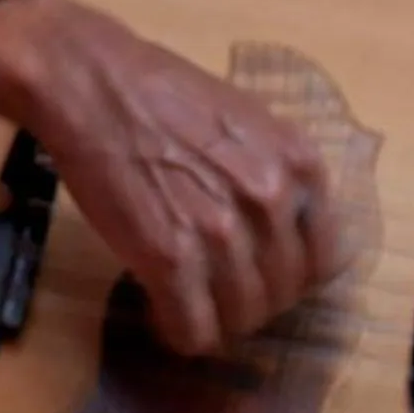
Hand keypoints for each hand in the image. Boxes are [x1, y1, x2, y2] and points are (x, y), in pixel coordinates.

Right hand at [0, 0, 347, 356]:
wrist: (89, 81)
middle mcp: (272, 202)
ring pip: (239, 319)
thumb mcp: (247, 122)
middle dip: (247, 299)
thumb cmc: (160, 91)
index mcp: (300, 166)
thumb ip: (274, 176)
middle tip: (212, 286)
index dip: (288, 274)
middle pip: (281, 297)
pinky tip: (158, 309)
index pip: (324, 263)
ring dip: (212, 317)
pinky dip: (177, 331)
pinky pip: (192, 329)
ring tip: (184, 297)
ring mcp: (222, 234)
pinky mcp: (169, 258)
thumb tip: (282, 235)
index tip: (257, 271)